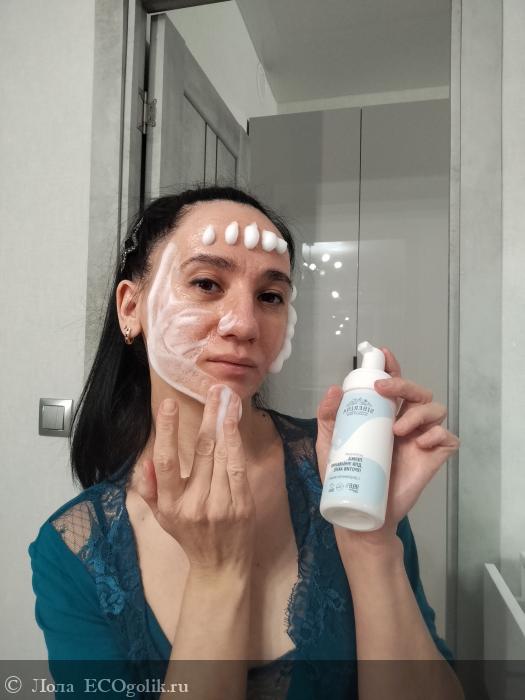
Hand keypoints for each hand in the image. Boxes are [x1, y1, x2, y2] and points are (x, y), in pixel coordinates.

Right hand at [136, 384, 256, 573]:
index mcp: (169, 505)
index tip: (169, 405)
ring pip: (221, 455)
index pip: (165, 462)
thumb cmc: (188, 536)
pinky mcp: (241, 505)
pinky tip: (234, 423)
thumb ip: (149, 488)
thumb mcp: (160, 516)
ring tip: (226, 398)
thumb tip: (145, 460)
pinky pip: (237, 467)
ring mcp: (220, 505)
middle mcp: (194, 504)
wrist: (220, 567)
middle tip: (212, 390)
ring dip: (224, 422)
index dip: (166, 431)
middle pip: (200, 451)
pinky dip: (235, 442)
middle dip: (207, 416)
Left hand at [316, 348, 459, 549]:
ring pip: (435, 409)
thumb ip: (329, 417)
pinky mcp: (433, 457)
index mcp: (383, 415)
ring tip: (397, 429)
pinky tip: (419, 443)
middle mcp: (405, 422)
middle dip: (403, 383)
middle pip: (417, 391)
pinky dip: (437, 435)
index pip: (393, 385)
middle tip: (383, 389)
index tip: (383, 355)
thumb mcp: (330, 443)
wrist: (362, 511)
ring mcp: (421, 439)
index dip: (392, 367)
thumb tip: (333, 390)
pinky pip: (448, 437)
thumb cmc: (346, 476)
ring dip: (418, 412)